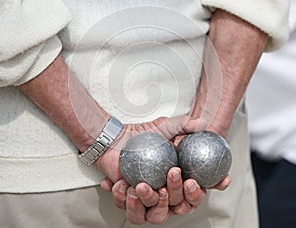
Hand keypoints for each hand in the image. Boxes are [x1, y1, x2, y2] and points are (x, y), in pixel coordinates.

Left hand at [99, 116, 230, 224]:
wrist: (118, 138)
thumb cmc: (144, 135)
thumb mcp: (166, 126)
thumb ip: (184, 125)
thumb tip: (203, 123)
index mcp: (177, 180)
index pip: (197, 190)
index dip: (210, 188)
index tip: (220, 181)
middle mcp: (166, 194)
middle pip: (179, 206)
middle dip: (178, 193)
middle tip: (173, 174)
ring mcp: (148, 200)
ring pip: (155, 215)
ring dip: (150, 201)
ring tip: (142, 185)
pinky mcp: (129, 202)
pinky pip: (130, 210)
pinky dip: (126, 199)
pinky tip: (123, 184)